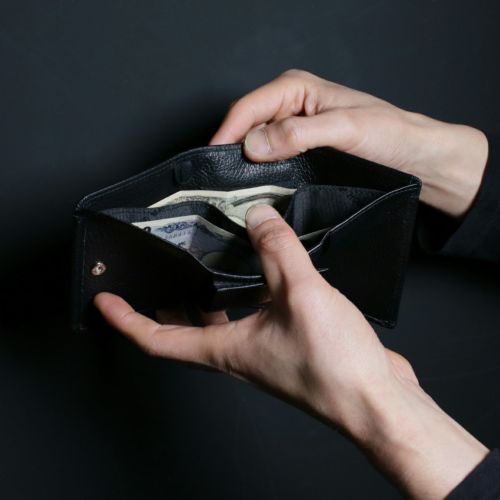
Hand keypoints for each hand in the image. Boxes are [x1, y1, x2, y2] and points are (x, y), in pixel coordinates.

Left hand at [95, 204, 487, 498]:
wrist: (376, 400)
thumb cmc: (335, 368)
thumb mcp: (300, 295)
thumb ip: (277, 250)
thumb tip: (257, 216)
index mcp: (226, 349)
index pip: (157, 338)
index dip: (126, 319)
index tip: (105, 301)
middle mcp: (239, 353)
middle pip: (185, 329)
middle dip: (165, 302)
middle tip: (154, 275)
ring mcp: (264, 349)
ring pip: (222, 319)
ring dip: (208, 294)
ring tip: (204, 260)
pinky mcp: (290, 342)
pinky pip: (256, 312)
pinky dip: (249, 290)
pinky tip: (265, 268)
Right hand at [211, 69, 488, 217]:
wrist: (413, 155)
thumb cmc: (388, 133)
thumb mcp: (343, 129)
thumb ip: (297, 134)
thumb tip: (253, 144)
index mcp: (296, 88)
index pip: (248, 108)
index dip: (227, 133)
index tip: (214, 162)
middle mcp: (290, 105)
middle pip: (247, 126)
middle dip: (232, 151)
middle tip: (222, 182)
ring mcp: (293, 129)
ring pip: (256, 145)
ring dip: (246, 165)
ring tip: (236, 189)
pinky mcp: (299, 149)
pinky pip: (271, 159)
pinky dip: (262, 172)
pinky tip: (259, 188)